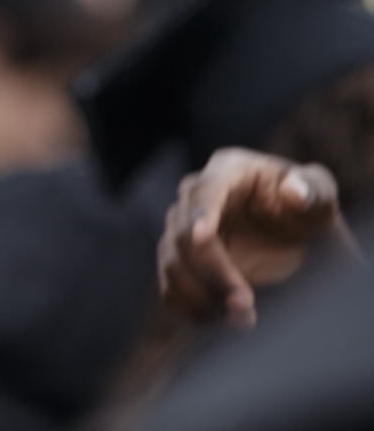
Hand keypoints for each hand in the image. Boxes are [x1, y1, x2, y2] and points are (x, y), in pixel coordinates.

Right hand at [158, 147, 344, 327]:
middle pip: (183, 236)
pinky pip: (171, 288)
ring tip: (244, 319)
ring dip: (202, 297)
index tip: (202, 238)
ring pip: (173, 265)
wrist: (300, 244)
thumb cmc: (309, 212)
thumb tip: (292, 192)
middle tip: (246, 306)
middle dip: (212, 274)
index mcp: (228, 171)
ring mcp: (181, 230)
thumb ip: (313, 189)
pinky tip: (223, 320)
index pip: (204, 191)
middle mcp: (194, 198)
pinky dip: (192, 309)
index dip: (202, 214)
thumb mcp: (321, 198)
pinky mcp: (180, 262)